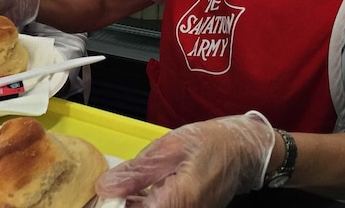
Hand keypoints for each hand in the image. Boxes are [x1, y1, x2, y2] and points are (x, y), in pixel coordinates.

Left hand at [95, 113, 274, 207]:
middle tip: (110, 188)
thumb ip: (137, 172)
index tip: (101, 196)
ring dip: (133, 203)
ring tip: (123, 187)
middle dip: (122, 204)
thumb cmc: (210, 143)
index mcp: (176, 202)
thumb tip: (105, 187)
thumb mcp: (169, 148)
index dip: (114, 206)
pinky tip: (137, 191)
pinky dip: (146, 203)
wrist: (243, 149)